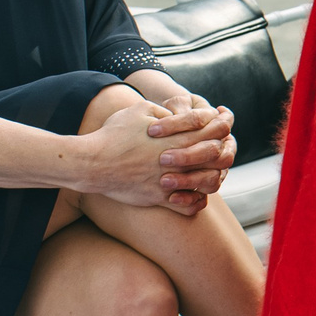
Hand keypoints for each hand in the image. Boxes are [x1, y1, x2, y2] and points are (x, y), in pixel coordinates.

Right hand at [79, 100, 233, 214]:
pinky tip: (195, 193)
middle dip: (224, 147)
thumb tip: (182, 114)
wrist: (91, 164)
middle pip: (218, 154)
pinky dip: (197, 200)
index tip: (223, 122)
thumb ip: (167, 111)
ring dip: (215, 174)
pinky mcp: (159, 198)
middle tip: (223, 145)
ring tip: (212, 169)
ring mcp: (170, 181)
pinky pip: (189, 205)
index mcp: (177, 137)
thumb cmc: (114, 134)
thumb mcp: (142, 110)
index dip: (223, 124)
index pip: (216, 130)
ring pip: (209, 181)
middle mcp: (179, 160)